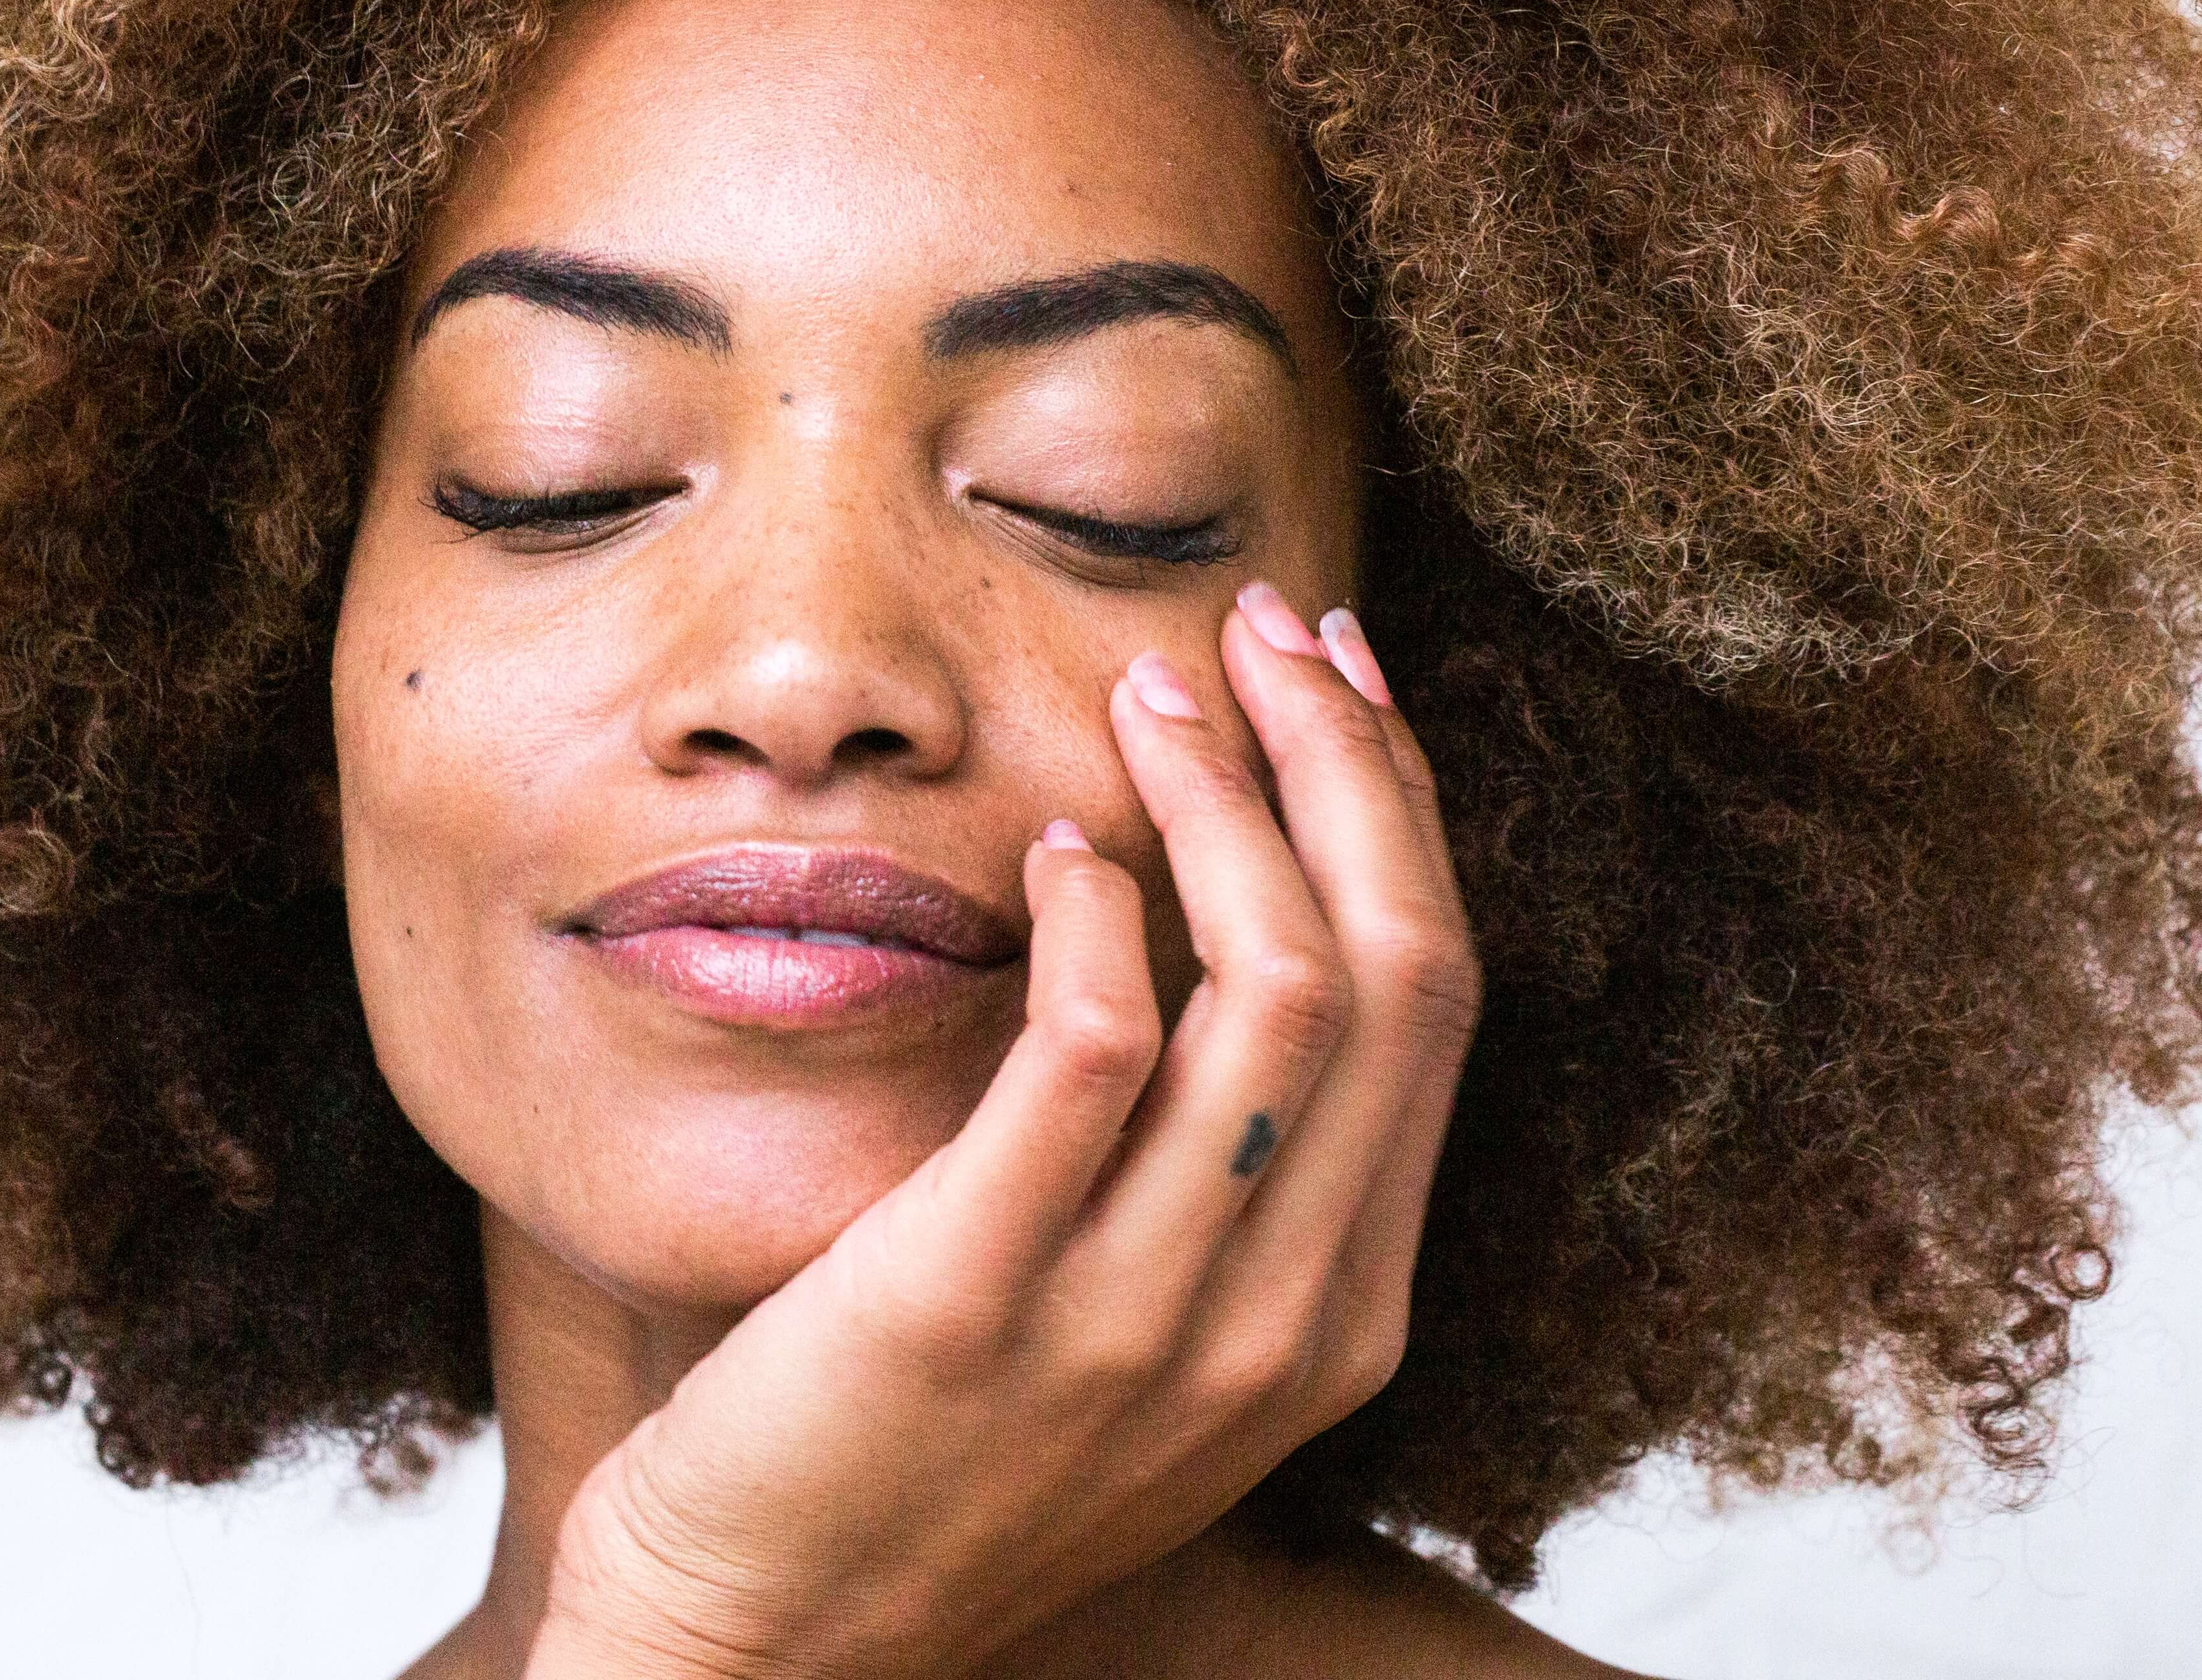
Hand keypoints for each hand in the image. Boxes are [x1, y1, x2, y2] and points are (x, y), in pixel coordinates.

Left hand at [527, 583, 1482, 1679]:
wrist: (767, 1646)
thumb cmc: (935, 1456)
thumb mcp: (1143, 1327)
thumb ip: (1217, 1166)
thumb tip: (1231, 915)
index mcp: (1339, 1314)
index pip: (1434, 1003)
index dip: (1400, 809)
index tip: (1335, 675)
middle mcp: (1277, 1322)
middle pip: (1393, 971)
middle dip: (1345, 760)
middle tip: (1260, 623)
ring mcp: (1138, 1322)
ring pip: (1278, 993)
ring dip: (1227, 801)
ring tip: (1149, 691)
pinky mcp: (977, 1299)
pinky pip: (1091, 1056)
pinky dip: (1094, 914)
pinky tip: (1055, 841)